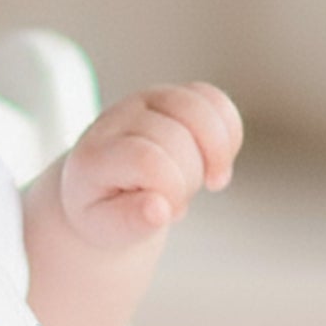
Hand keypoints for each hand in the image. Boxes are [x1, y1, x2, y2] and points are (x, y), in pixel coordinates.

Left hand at [59, 83, 241, 250]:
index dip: (172, 188)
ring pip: (200, 110)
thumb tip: (159, 210)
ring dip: (215, 153)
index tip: (168, 213)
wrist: (99, 188)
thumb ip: (130, 223)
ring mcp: (144, 101)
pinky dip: (229, 134)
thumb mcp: (108, 228)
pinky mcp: (170, 96)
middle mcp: (117, 119)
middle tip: (176, 202)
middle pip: (176, 137)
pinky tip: (216, 162)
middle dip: (189, 179)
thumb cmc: (105, 211)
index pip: (146, 159)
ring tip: (206, 181)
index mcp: (96, 155)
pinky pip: (214, 100)